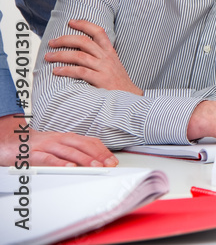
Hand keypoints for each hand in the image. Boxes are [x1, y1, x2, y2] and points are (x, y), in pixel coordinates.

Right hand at [0, 115, 116, 166]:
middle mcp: (59, 139)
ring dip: (84, 159)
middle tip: (109, 164)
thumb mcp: (59, 145)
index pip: (89, 142)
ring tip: (96, 166)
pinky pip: (48, 158)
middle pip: (82, 145)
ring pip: (68, 151)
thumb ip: (75, 150)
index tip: (113, 160)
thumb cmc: (38, 146)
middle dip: (98, 155)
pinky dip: (59, 163)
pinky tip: (69, 168)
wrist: (11, 141)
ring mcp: (46, 146)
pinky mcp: (33, 154)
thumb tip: (96, 159)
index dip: (103, 150)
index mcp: (67, 138)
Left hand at [44, 19, 141, 94]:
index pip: (98, 32)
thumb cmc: (117, 82)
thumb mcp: (112, 64)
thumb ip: (99, 56)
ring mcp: (104, 68)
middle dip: (65, 40)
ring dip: (61, 55)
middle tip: (52, 42)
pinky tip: (57, 71)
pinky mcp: (100, 80)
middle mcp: (107, 57)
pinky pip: (80, 72)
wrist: (129, 97)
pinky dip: (66, 70)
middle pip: (84, 42)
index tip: (71, 22)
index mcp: (110, 52)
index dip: (84, 24)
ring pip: (79, 56)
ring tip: (49, 57)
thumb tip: (79, 50)